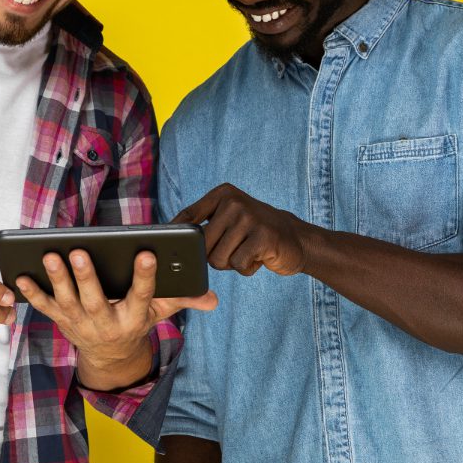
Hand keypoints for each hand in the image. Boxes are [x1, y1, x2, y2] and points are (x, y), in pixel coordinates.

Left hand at [16, 248, 216, 388]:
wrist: (110, 356)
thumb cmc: (136, 321)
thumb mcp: (161, 313)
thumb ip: (184, 300)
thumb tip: (212, 298)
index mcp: (134, 317)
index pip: (142, 295)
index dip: (145, 276)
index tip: (146, 253)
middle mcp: (106, 323)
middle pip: (95, 299)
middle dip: (86, 276)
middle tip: (79, 252)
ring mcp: (80, 324)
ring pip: (67, 301)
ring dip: (57, 279)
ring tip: (49, 255)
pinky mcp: (61, 321)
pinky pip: (44, 308)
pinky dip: (32, 293)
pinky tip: (20, 274)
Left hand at [172, 182, 312, 276]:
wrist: (296, 238)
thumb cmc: (253, 233)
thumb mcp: (229, 219)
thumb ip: (204, 226)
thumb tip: (175, 246)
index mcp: (222, 194)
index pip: (188, 216)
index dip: (175, 234)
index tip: (166, 246)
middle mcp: (234, 202)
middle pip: (201, 245)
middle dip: (213, 256)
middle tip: (233, 250)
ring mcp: (249, 218)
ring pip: (218, 259)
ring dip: (231, 264)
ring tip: (247, 251)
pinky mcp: (263, 236)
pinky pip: (238, 264)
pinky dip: (247, 269)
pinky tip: (259, 258)